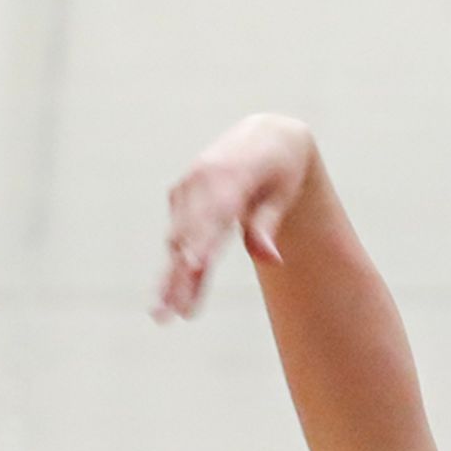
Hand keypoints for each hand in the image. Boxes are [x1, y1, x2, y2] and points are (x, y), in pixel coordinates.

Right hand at [155, 113, 317, 320]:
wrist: (265, 135)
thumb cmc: (281, 168)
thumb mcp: (284, 193)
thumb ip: (268, 224)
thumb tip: (271, 260)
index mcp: (230, 174)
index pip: (214, 213)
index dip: (202, 240)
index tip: (193, 266)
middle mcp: (201, 180)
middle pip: (188, 234)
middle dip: (178, 274)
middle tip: (168, 313)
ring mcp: (186, 189)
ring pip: (177, 240)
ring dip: (171, 278)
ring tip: (166, 315)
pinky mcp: (180, 199)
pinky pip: (178, 238)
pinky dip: (176, 267)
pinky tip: (175, 299)